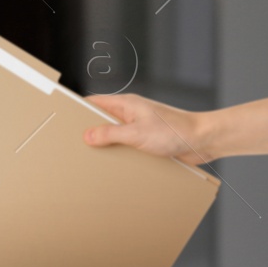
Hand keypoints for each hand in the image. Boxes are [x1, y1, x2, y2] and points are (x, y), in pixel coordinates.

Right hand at [84, 94, 208, 162]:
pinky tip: (113, 164)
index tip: (64, 119)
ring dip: (105, 146)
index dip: (78, 110)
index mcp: (126, 104)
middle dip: (89, 132)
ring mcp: (138, 127)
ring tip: (92, 156)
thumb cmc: (176, 130)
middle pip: (101, 121)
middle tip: (75, 144)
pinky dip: (118, 153)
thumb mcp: (137, 133)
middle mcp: (131, 114)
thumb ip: (110, 134)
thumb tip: (87, 135)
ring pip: (113, 135)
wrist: (204, 140)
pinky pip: (125, 146)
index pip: (94, 102)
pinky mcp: (146, 141)